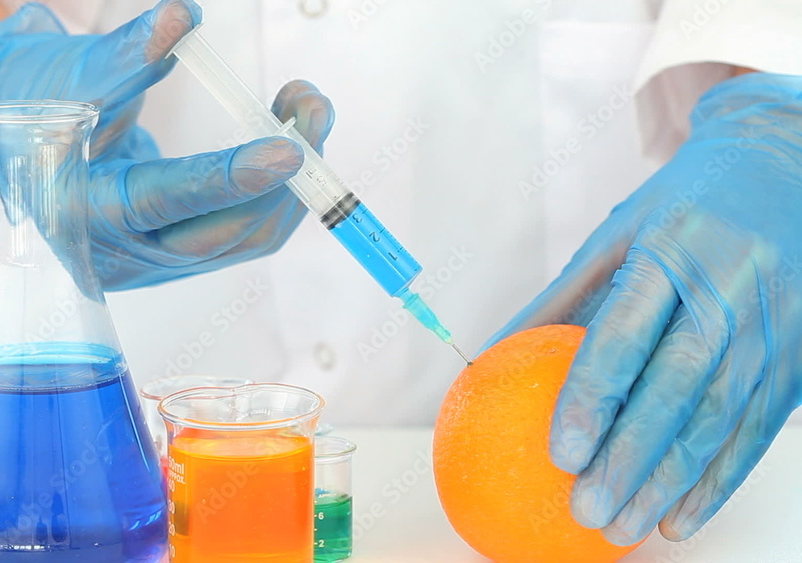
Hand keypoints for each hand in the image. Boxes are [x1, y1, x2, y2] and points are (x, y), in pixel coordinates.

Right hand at [0, 1, 333, 289]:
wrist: (12, 146)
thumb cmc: (27, 108)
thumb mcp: (65, 77)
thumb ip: (125, 56)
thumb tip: (181, 19)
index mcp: (79, 210)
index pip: (163, 201)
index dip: (229, 178)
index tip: (288, 150)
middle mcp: (120, 249)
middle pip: (220, 234)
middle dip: (282, 176)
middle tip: (312, 108)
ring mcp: (152, 258)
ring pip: (242, 240)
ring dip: (290, 183)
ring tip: (305, 113)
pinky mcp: (175, 249)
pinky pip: (241, 234)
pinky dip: (274, 191)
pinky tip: (286, 142)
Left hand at [484, 73, 801, 544]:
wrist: (784, 166)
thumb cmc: (684, 205)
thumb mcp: (615, 235)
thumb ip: (559, 299)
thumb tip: (489, 357)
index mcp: (670, 252)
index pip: (625, 335)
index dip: (594, 399)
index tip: (561, 453)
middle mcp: (728, 290)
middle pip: (677, 388)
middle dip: (631, 458)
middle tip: (588, 510)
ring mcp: (773, 325)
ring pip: (720, 418)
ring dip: (672, 482)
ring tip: (627, 526)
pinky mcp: (799, 354)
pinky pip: (758, 427)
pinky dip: (721, 478)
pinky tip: (683, 513)